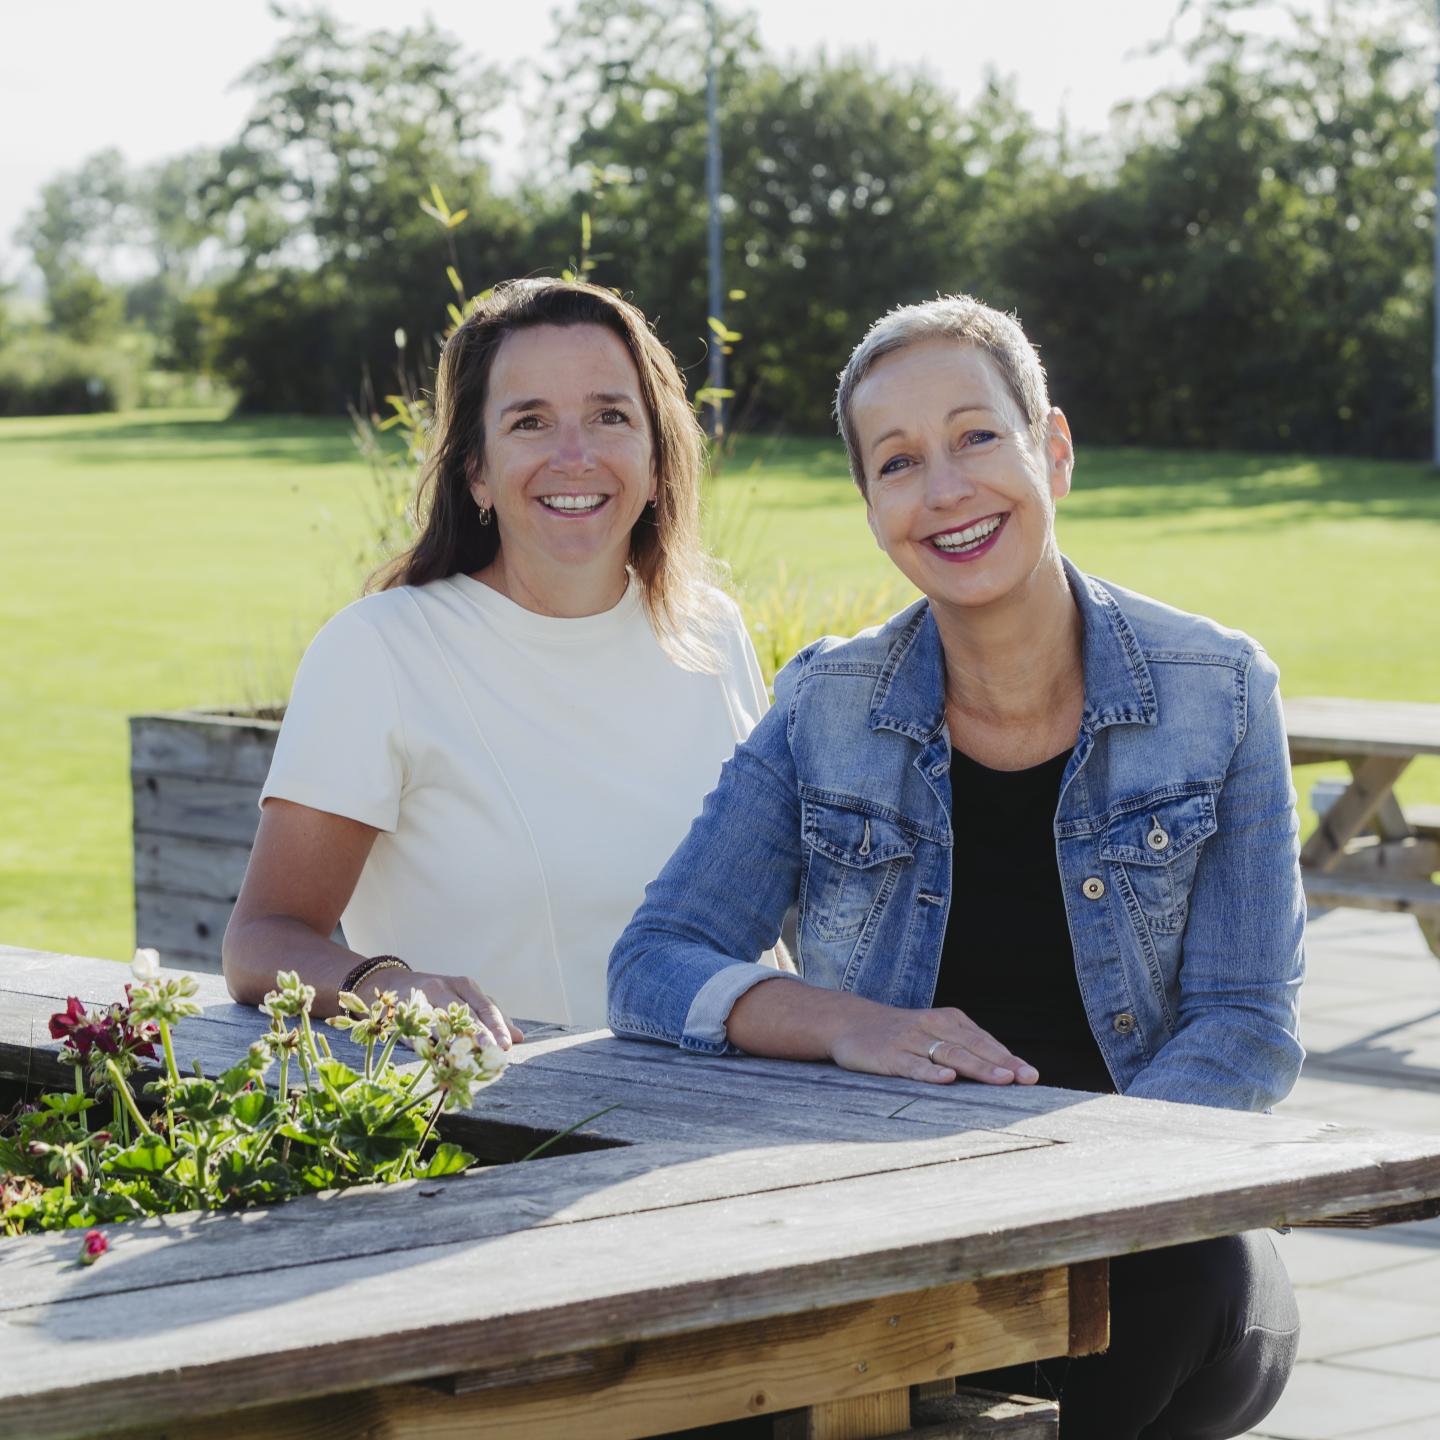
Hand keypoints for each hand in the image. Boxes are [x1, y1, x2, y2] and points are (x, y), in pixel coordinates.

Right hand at [361, 971, 523, 1049]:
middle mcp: (445, 987)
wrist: (393, 985)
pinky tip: (440, 1057)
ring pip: (443, 1021)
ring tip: (469, 1058)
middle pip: (467, 1013)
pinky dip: (432, 1043)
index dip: (497, 1026)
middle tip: (492, 1051)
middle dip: (481, 1034)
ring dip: (456, 1041)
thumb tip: (519, 1037)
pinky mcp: (405, 1011)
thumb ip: (491, 1017)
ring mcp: (424, 997)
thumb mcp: (466, 1000)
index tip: (507, 1045)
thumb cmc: (438, 995)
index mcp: (465, 985)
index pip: (486, 1006)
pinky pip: (420, 1028)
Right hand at [828, 1002, 1037, 1086]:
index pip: (984, 1040)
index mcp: (948, 1020)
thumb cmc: (902, 1033)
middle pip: (973, 1047)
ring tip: (1001, 1079)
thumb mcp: (934, 1032)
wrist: (850, 1022)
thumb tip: (1005, 1071)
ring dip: (977, 1066)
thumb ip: (964, 1047)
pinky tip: (947, 1079)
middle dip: (1002, 1063)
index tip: (1031, 1075)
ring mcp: (911, 1040)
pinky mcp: (889, 1055)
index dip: (1008, 1058)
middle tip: (1026, 1078)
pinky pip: (913, 1065)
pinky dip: (930, 1071)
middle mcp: (932, 1026)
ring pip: (949, 1054)